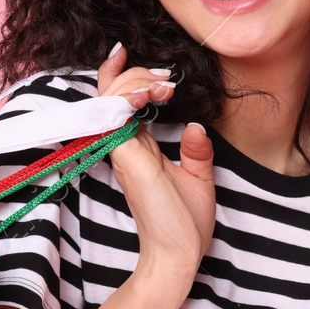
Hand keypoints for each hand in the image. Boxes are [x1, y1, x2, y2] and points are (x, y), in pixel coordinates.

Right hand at [97, 43, 215, 276]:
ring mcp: (122, 151)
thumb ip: (196, 152)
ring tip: (164, 85)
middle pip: (111, 93)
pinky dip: (129, 98)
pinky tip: (153, 94)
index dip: (120, 76)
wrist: (180, 255)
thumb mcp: (198, 179)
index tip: (126, 54)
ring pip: (110, 99)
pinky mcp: (126, 157)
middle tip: (166, 77)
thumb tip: (196, 126)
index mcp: (138, 149)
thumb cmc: (185, 225)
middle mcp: (125, 146)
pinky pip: (115, 116)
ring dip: (134, 81)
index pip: (119, 103)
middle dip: (134, 73)